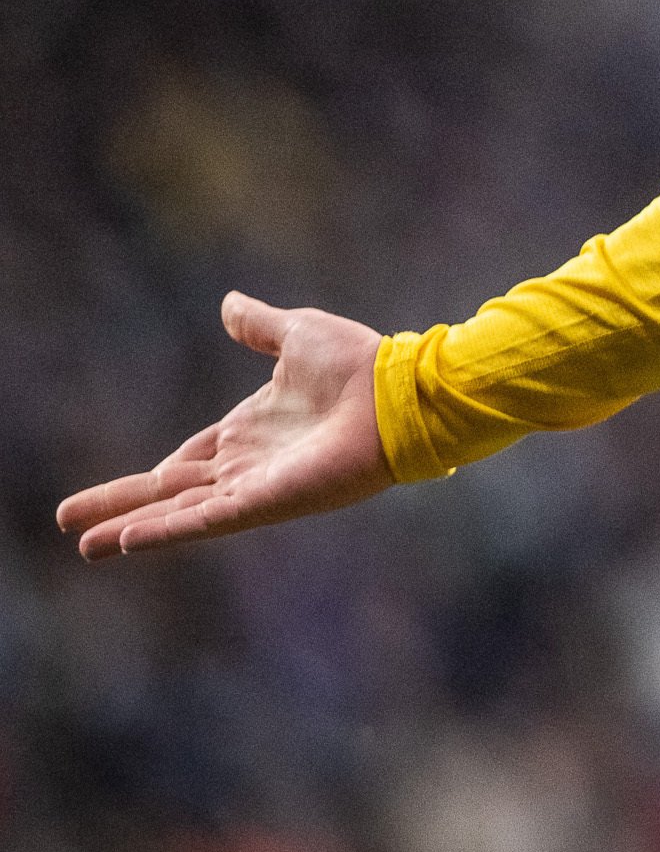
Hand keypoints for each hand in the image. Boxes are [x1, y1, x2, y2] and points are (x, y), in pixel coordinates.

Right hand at [57, 292, 392, 560]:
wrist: (398, 390)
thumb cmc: (360, 364)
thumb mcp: (297, 334)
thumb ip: (259, 326)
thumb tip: (229, 303)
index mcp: (251, 430)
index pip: (188, 460)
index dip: (152, 477)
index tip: (116, 495)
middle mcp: (247, 463)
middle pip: (169, 491)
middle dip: (120, 506)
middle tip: (70, 524)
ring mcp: (254, 486)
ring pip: (177, 512)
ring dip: (130, 527)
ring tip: (86, 548)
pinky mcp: (265, 501)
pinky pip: (205, 520)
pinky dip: (166, 530)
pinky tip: (127, 541)